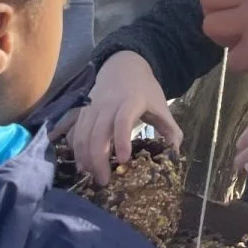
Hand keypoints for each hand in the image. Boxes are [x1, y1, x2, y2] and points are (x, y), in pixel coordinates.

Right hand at [69, 52, 181, 185]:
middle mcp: (107, 104)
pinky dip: (75, 149)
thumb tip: (174, 156)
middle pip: (97, 133)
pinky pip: (73, 132)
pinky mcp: (81, 111)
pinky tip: (82, 164)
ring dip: (84, 158)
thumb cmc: (145, 90)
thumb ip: (171, 131)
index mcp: (130, 101)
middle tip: (105, 181)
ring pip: (81, 134)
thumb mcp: (161, 107)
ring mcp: (91, 108)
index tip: (123, 160)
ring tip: (92, 176)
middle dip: (98, 159)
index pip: (123, 120)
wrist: (123, 66)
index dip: (121, 140)